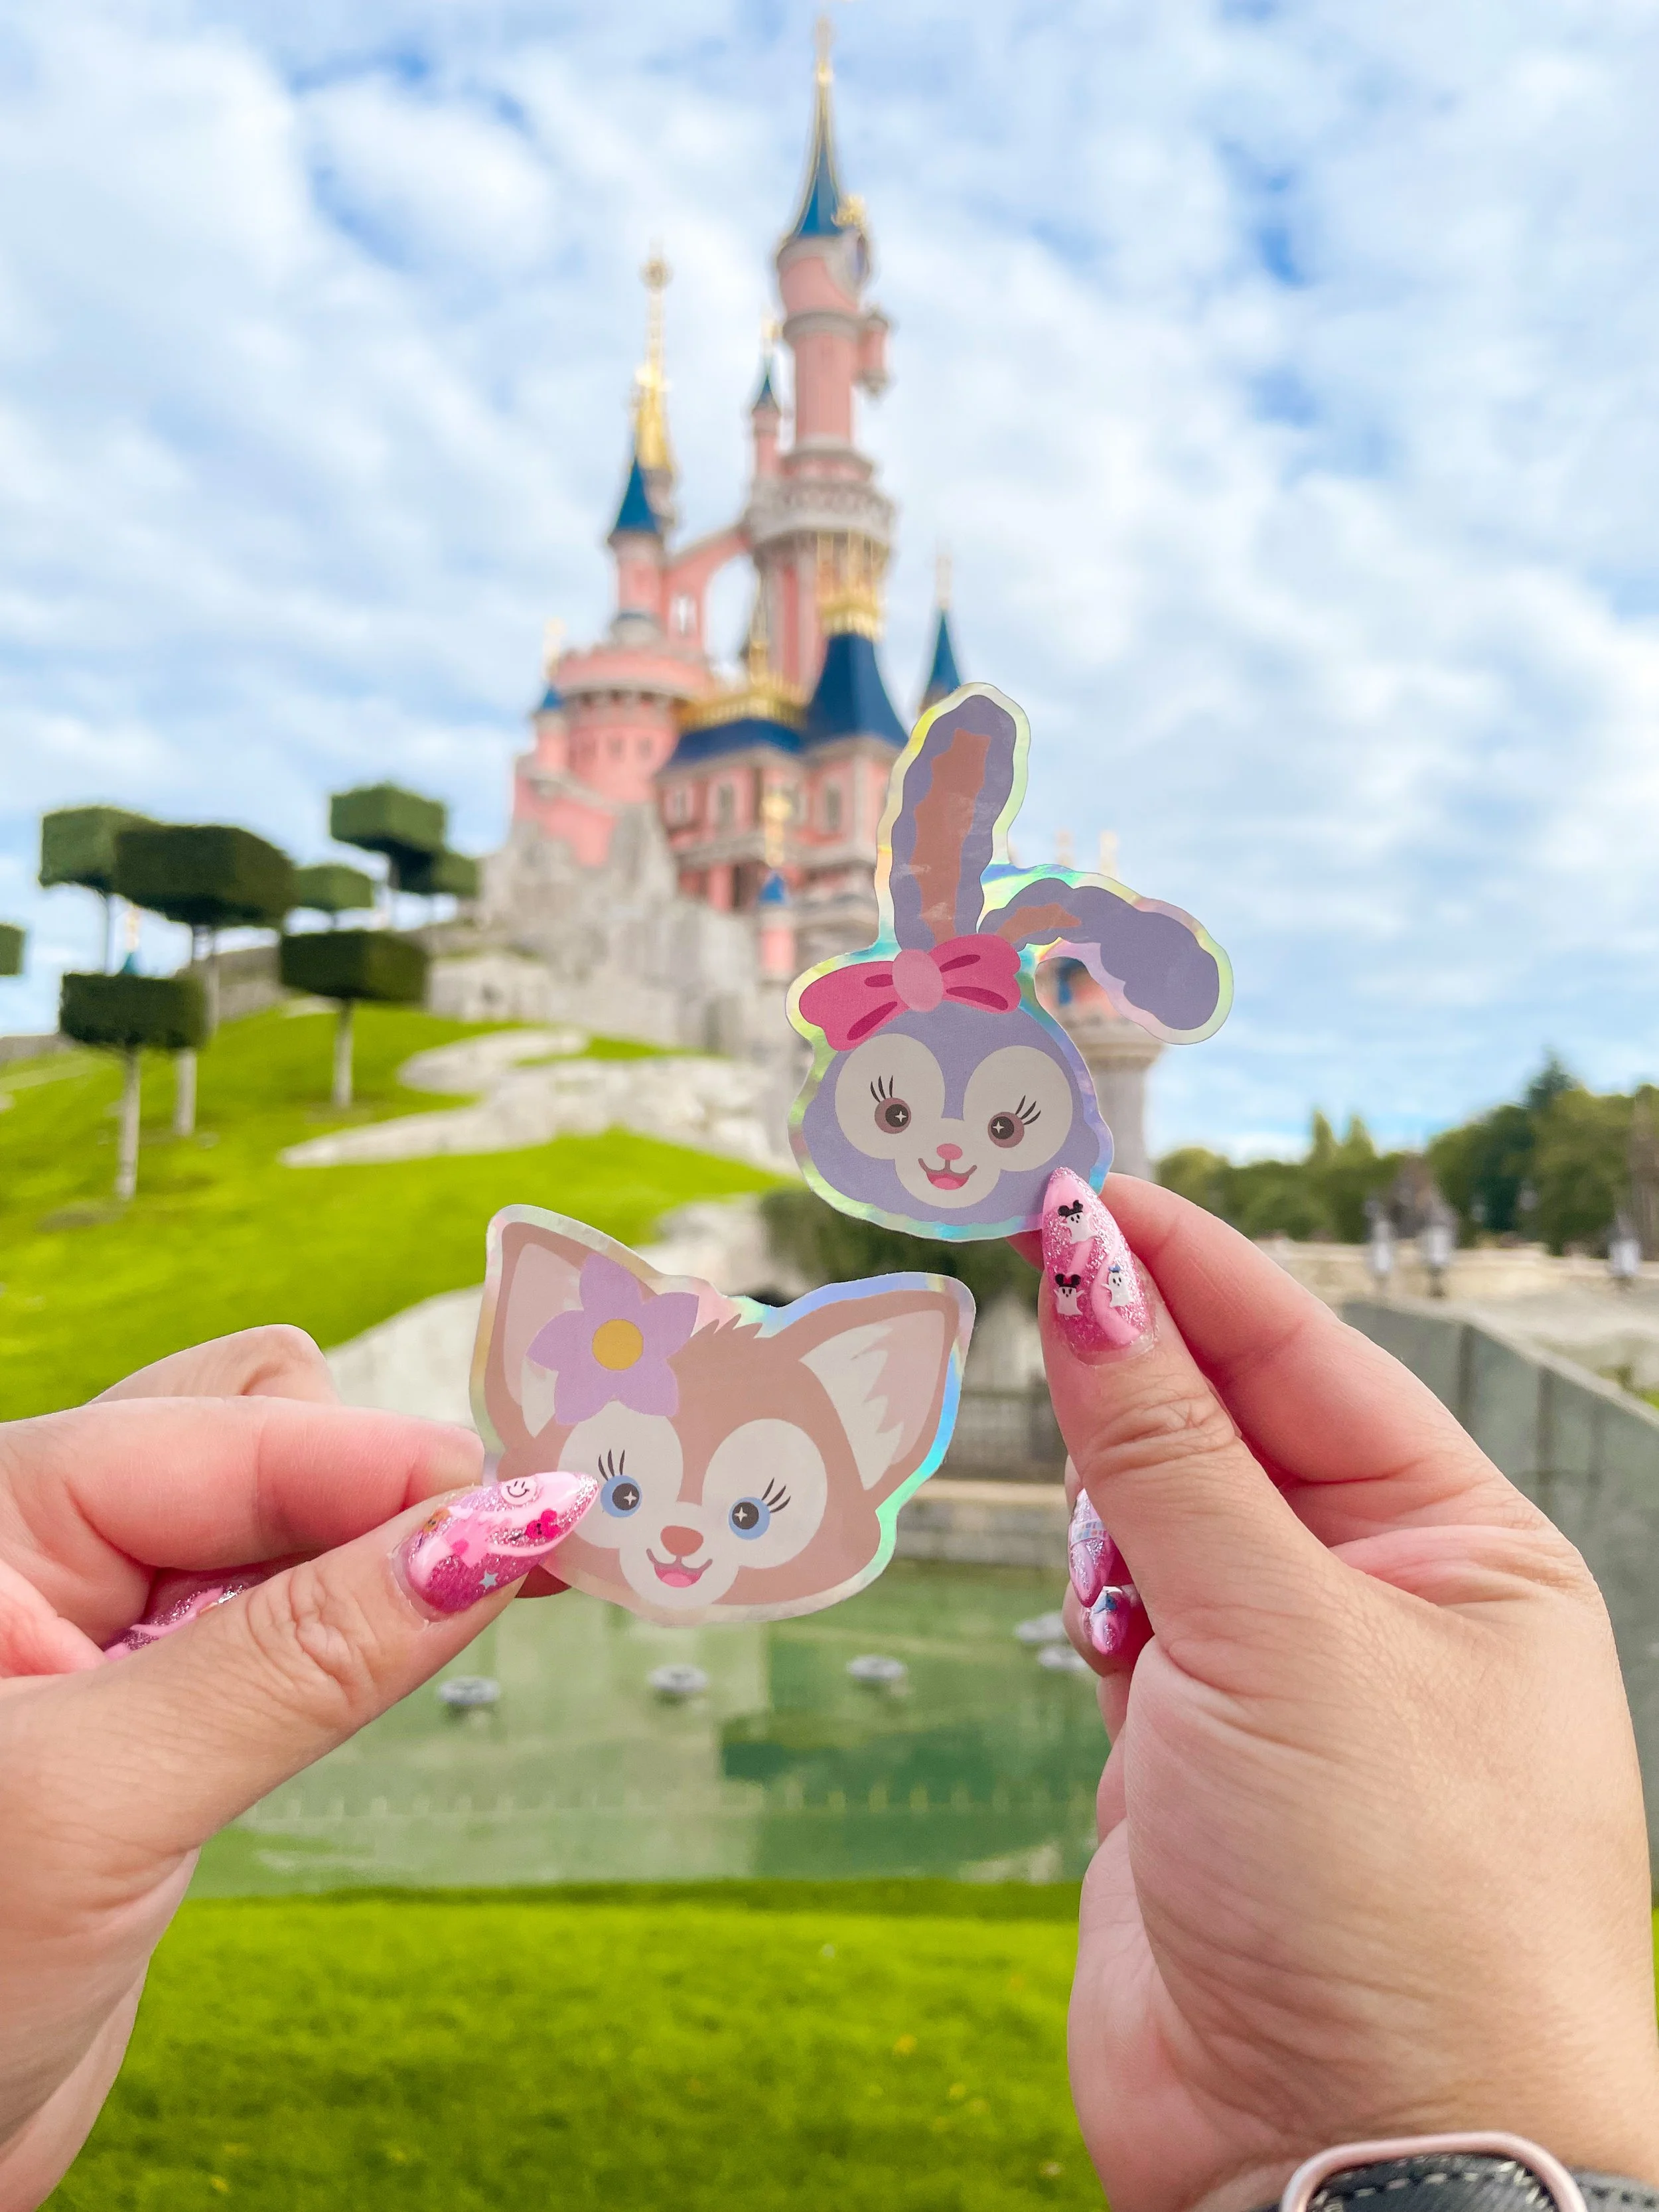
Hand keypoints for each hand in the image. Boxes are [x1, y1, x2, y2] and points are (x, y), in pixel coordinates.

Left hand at [0, 1328, 540, 2209]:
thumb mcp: (98, 1803)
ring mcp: (101, 1624)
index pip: (239, 1429)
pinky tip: (421, 1638)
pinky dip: (368, 1615)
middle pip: (271, 1428)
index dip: (395, 1463)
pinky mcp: (153, 1708)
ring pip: (289, 1515)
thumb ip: (296, 1659)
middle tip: (526, 1555)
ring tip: (494, 1588)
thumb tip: (493, 1535)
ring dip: (392, 1544)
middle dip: (395, 1482)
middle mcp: (47, 1542)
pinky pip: (285, 1611)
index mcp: (2, 1511)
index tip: (548, 1511)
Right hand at [1039, 1173, 1658, 2211]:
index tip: (1083, 1189)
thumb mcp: (1282, 1634)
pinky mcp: (1187, 1755)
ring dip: (1107, 1478)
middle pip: (1232, 1427)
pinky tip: (1081, 1579)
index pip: (1309, 1358)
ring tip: (1057, 1423)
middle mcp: (1380, 1603)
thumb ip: (1165, 1451)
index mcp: (1462, 1550)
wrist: (1348, 2164)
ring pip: (1163, 1518)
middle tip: (1031, 1247)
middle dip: (1140, 1353)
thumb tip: (1092, 1273)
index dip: (1193, 1268)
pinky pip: (1123, 1617)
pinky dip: (1089, 1583)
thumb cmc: (1396, 1897)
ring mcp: (1279, 1682)